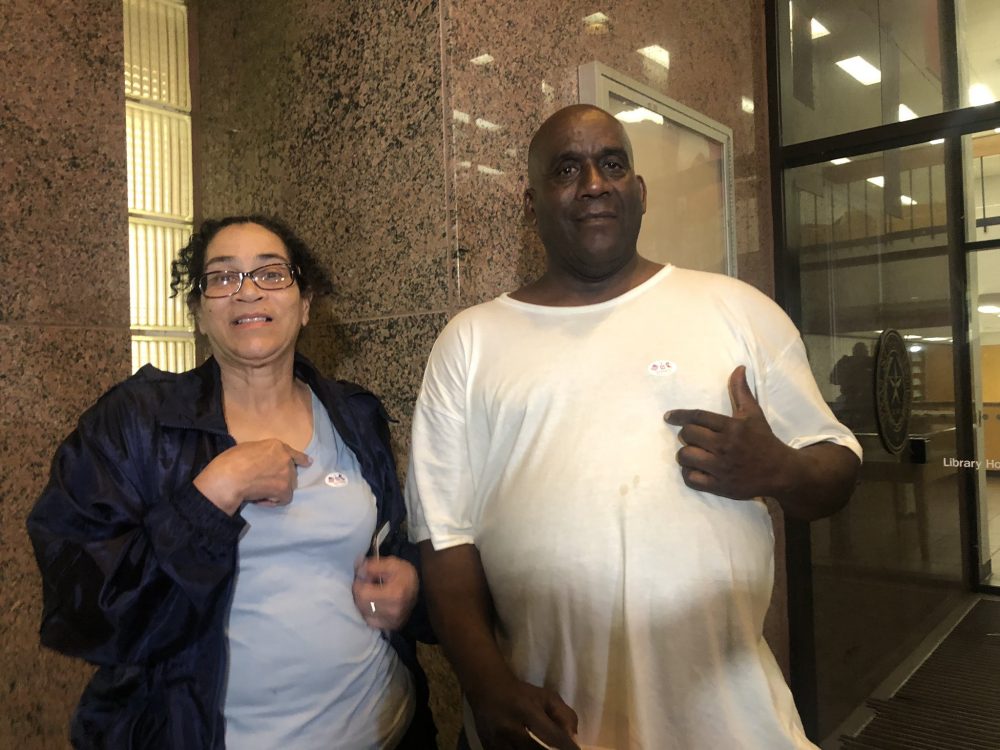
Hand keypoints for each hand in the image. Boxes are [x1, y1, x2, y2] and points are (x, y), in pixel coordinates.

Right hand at [193, 439, 311, 514]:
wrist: (229, 477)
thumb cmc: (231, 463)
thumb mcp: (248, 449)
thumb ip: (262, 454)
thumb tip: (263, 461)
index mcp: (276, 445)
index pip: (293, 453)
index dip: (301, 459)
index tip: (308, 462)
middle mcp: (285, 458)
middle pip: (290, 472)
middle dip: (279, 479)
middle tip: (263, 484)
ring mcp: (287, 473)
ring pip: (288, 486)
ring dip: (276, 491)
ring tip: (257, 491)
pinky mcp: (284, 488)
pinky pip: (284, 499)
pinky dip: (273, 502)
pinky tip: (259, 499)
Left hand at [353, 556, 418, 630]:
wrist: (416, 587)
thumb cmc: (403, 574)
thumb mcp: (391, 563)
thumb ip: (373, 566)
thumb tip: (359, 571)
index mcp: (395, 594)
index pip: (363, 594)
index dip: (358, 584)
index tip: (363, 577)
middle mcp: (393, 611)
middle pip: (362, 605)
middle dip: (359, 593)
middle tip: (366, 584)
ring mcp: (392, 621)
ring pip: (364, 614)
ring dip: (362, 603)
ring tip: (370, 593)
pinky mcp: (390, 626)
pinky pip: (370, 621)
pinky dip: (368, 612)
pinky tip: (373, 604)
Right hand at [468, 676, 578, 749]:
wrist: (486, 689)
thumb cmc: (521, 693)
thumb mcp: (546, 696)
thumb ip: (564, 715)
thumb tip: (574, 737)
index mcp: (528, 712)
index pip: (553, 737)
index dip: (567, 748)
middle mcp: (512, 728)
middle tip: (557, 749)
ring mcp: (498, 741)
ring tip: (542, 747)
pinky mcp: (489, 748)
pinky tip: (525, 748)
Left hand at [664, 365, 791, 499]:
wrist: (780, 471)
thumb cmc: (763, 440)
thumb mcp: (753, 413)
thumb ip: (741, 391)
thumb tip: (738, 368)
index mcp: (731, 427)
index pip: (697, 417)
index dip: (679, 416)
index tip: (668, 416)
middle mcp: (724, 446)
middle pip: (688, 435)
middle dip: (686, 435)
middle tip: (692, 437)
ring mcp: (721, 467)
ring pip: (686, 457)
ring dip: (684, 455)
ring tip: (692, 453)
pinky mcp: (720, 486)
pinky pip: (692, 479)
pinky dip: (688, 474)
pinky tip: (695, 470)